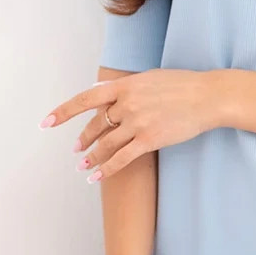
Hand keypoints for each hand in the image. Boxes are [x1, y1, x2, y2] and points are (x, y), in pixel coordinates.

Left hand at [39, 68, 218, 181]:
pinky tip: (96, 177)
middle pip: (97, 126)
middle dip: (84, 139)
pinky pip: (121, 159)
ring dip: (91, 157)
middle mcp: (127, 104)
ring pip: (106, 144)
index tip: (47, 122)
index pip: (86, 99)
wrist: (208, 96)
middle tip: (77, 149)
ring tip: (83, 165)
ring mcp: (138, 123)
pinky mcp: (149, 140)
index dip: (64, 111)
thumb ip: (126, 87)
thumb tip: (104, 92)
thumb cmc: (182, 85)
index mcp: (125, 86)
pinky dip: (105, 169)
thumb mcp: (149, 77)